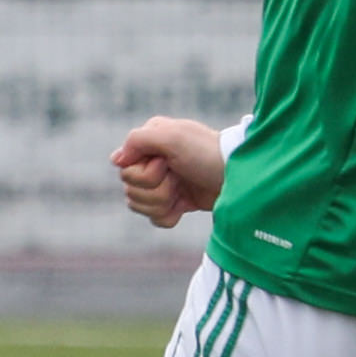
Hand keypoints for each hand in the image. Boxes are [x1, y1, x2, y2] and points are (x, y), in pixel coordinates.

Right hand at [110, 116, 225, 227]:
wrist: (240, 178)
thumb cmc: (207, 154)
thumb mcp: (173, 137)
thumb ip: (138, 140)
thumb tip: (115, 160)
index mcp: (150, 142)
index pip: (124, 170)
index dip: (143, 174)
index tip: (166, 165)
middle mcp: (152, 162)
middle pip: (130, 191)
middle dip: (156, 190)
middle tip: (179, 178)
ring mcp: (162, 184)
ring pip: (140, 207)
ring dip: (164, 203)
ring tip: (183, 191)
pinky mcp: (174, 203)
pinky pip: (155, 219)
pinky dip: (169, 216)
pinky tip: (184, 206)